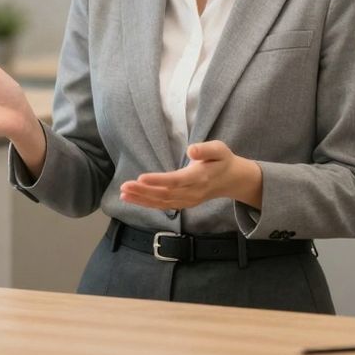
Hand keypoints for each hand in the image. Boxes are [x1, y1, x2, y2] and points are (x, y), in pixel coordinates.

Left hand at [119, 141, 261, 210]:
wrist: (231, 180)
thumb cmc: (222, 160)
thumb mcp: (219, 149)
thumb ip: (206, 149)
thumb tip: (191, 149)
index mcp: (200, 177)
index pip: (176, 181)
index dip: (158, 181)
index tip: (141, 178)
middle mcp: (192, 192)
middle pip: (165, 194)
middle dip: (143, 191)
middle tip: (124, 186)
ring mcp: (187, 200)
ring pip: (162, 202)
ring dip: (141, 199)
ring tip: (123, 193)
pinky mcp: (183, 203)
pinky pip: (163, 205)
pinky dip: (146, 203)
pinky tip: (132, 199)